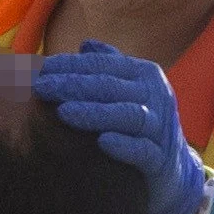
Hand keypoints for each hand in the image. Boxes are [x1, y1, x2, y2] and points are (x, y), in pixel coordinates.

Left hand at [34, 42, 211, 213]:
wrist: (173, 169)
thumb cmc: (139, 123)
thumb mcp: (128, 91)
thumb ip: (109, 67)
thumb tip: (85, 44)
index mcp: (144, 75)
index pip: (103, 64)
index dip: (71, 65)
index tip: (41, 69)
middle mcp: (156, 96)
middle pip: (111, 86)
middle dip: (73, 85)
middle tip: (40, 88)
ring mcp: (160, 128)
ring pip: (129, 115)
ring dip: (95, 112)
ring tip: (63, 112)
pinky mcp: (161, 159)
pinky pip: (144, 150)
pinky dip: (124, 146)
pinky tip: (101, 142)